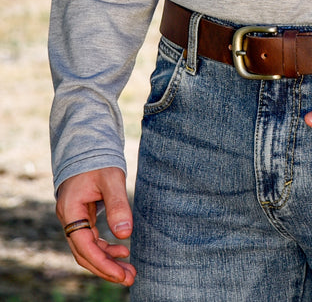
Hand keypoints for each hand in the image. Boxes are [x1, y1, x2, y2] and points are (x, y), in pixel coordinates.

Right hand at [56, 167, 135, 284]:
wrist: (88, 145)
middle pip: (83, 253)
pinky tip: (122, 251)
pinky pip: (91, 240)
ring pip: (87, 249)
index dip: (102, 262)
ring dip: (107, 261)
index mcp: (70, 209)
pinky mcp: (81, 218)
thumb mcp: (111, 178)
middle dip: (105, 268)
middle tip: (129, 278)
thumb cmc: (99, 159)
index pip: (83, 245)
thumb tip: (126, 233)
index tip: (121, 274)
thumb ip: (117, 204)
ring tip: (129, 270)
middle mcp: (68, 218)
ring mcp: (73, 219)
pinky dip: (105, 248)